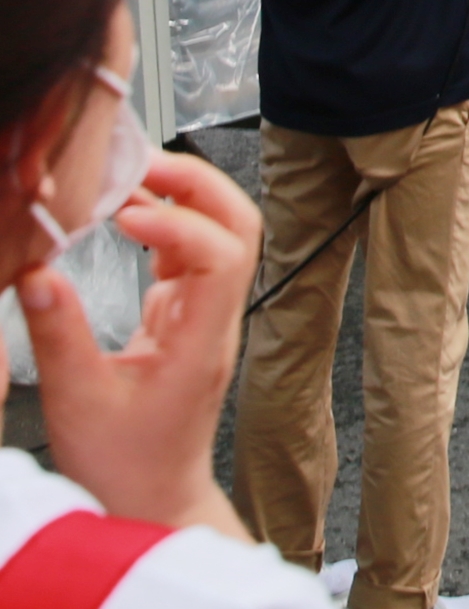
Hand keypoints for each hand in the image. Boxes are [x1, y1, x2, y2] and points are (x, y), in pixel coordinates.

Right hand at [18, 153, 261, 534]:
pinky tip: (126, 213)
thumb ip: (60, 336)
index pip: (222, 257)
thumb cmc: (124, 463)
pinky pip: (188, 253)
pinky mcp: (184, 315)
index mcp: (202, 341)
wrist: (151, 498)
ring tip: (128, 176)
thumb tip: (36, 273)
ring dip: (184, 197)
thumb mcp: (78, 401)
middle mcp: (215, 319)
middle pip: (239, 227)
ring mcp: (205, 313)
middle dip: (198, 186)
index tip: (129, 214)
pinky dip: (163, 223)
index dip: (182, 223)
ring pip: (220, 233)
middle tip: (140, 163)